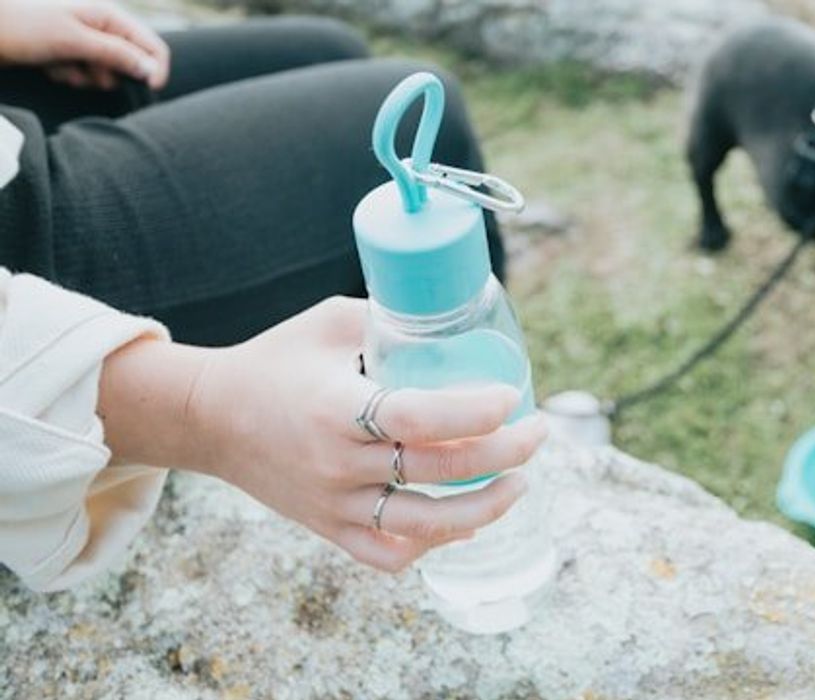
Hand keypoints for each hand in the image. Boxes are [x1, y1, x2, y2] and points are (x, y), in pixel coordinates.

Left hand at [0, 0, 169, 89]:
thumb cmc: (23, 28)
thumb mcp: (74, 41)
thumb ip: (116, 54)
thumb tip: (152, 71)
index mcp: (108, 16)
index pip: (152, 46)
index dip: (155, 69)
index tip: (149, 89)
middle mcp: (101, 28)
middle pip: (129, 65)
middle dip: (107, 75)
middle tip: (81, 67)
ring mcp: (85, 43)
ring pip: (105, 75)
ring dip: (84, 78)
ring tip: (58, 64)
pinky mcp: (70, 56)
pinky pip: (84, 77)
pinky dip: (68, 77)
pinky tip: (49, 66)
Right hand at [98, 297, 547, 572]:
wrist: (208, 418)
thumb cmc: (277, 360)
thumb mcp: (332, 323)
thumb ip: (393, 321)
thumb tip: (459, 318)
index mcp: (338, 406)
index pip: (420, 417)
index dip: (475, 411)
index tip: (511, 395)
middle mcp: (338, 462)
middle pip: (440, 470)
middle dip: (506, 453)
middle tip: (538, 430)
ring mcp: (334, 503)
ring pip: (426, 524)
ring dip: (486, 509)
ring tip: (519, 484)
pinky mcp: (328, 529)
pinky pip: (390, 553)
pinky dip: (433, 544)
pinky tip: (463, 520)